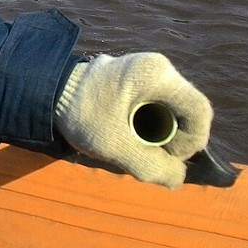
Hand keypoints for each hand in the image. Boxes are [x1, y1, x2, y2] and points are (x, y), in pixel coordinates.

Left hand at [54, 53, 212, 188]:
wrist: (47, 89)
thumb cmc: (81, 113)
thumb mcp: (114, 145)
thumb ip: (151, 165)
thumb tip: (178, 179)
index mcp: (158, 75)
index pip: (200, 112)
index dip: (192, 142)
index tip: (167, 156)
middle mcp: (159, 67)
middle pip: (187, 113)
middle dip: (172, 140)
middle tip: (143, 152)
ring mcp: (149, 70)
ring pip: (173, 112)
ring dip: (158, 134)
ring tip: (130, 142)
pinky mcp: (138, 78)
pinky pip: (158, 106)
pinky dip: (148, 125)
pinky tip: (125, 132)